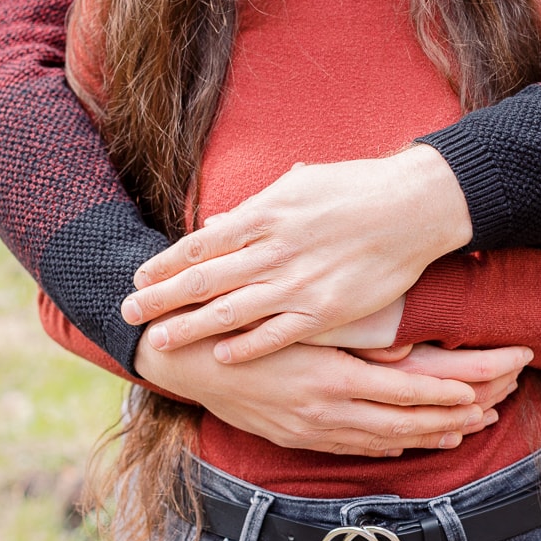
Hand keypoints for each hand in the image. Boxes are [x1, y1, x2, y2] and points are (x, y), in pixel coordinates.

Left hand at [123, 146, 471, 360]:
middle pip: (204, 280)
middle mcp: (274, 250)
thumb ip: (256, 207)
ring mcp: (298, 283)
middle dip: (161, 299)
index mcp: (265, 215)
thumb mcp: (300, 184)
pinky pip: (276, 335)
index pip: (200, 244)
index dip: (165, 264)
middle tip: (127, 314)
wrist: (413, 207)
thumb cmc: (357, 188)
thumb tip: (217, 222)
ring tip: (158, 342)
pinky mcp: (325, 311)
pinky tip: (221, 356)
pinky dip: (246, 347)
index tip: (139, 279)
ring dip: (189, 328)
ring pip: (230, 312)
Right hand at [134, 336, 530, 456]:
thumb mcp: (301, 322)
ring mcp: (316, 429)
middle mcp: (331, 410)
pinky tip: (412, 443)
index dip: (452, 391)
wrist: (189, 357)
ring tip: (469, 426)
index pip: (411, 390)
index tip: (487, 385)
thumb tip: (403, 353)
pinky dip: (391, 447)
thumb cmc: (249, 325)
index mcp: (337, 376)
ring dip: (431, 434)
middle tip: (497, 403)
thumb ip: (353, 341)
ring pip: (388, 440)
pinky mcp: (301, 436)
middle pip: (410, 421)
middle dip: (457, 413)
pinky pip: (357, 448)